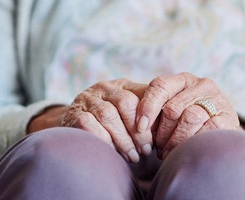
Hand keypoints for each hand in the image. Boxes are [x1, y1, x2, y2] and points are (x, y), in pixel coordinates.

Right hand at [28, 79, 152, 162]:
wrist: (75, 127)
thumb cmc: (112, 124)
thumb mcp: (129, 114)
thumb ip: (148, 115)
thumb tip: (170, 127)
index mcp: (122, 85)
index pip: (143, 93)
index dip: (151, 116)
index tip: (156, 140)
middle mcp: (104, 88)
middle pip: (125, 102)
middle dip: (138, 130)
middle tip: (145, 151)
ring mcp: (87, 100)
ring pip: (108, 115)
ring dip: (123, 139)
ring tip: (133, 157)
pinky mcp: (74, 115)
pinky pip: (90, 126)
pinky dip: (104, 141)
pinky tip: (112, 154)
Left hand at [136, 73, 241, 158]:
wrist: (223, 136)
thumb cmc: (188, 124)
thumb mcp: (172, 111)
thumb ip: (156, 111)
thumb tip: (138, 125)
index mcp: (183, 80)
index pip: (159, 86)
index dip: (147, 107)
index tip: (140, 127)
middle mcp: (201, 85)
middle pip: (172, 107)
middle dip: (161, 132)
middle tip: (157, 148)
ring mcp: (217, 100)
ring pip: (189, 118)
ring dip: (175, 141)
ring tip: (168, 153)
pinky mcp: (227, 117)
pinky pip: (205, 130)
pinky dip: (191, 143)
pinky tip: (186, 150)